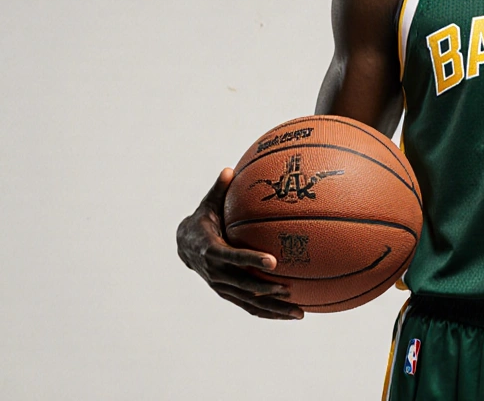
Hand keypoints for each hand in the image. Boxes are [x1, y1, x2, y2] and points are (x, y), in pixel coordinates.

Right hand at [177, 168, 304, 319]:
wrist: (184, 245)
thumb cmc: (203, 220)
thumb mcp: (207, 205)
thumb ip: (219, 189)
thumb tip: (229, 168)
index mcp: (210, 250)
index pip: (232, 257)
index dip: (251, 260)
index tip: (273, 261)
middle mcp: (215, 273)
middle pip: (242, 286)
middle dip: (266, 290)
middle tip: (290, 290)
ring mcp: (221, 287)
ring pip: (248, 302)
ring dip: (273, 309)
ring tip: (299, 313)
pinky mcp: (227, 294)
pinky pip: (249, 306)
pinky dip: (268, 313)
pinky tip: (290, 315)